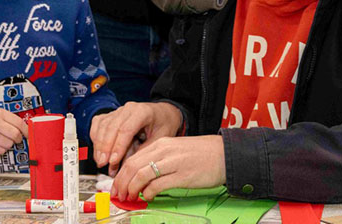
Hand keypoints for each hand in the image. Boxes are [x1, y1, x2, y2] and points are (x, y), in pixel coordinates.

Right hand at [0, 108, 27, 154]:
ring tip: (1, 140)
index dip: (26, 130)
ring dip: (8, 145)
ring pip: (9, 144)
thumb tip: (22, 128)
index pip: (19, 122)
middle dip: (18, 139)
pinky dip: (1, 150)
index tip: (28, 134)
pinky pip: (0, 151)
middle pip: (15, 134)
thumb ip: (6, 118)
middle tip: (16, 139)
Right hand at [90, 102, 182, 174]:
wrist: (163, 112)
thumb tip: (128, 167)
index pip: (126, 129)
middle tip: (103, 164)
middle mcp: (127, 108)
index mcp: (142, 112)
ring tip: (100, 162)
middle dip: (105, 148)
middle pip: (111, 127)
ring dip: (99, 145)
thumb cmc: (164, 124)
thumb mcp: (161, 138)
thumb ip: (145, 150)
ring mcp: (118, 110)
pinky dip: (96, 138)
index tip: (113, 161)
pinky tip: (98, 151)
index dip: (118, 146)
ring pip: (103, 126)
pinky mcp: (111, 114)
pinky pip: (99, 124)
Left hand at [110, 135, 225, 200]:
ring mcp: (173, 162)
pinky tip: (148, 197)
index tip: (117, 186)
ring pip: (142, 175)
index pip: (133, 158)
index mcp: (161, 143)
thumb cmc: (201, 154)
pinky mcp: (182, 176)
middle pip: (133, 166)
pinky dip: (148, 193)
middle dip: (122, 183)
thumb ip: (158, 160)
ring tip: (130, 198)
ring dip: (132, 189)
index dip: (121, 174)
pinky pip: (158, 185)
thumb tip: (140, 178)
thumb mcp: (175, 151)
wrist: (224, 154)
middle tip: (119, 195)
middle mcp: (164, 150)